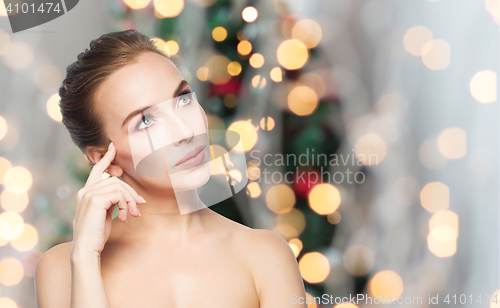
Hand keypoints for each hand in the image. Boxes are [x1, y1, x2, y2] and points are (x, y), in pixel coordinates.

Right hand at [71, 142, 144, 258]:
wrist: (87, 249)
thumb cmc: (97, 234)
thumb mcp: (105, 214)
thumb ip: (112, 201)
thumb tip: (131, 196)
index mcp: (86, 192)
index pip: (96, 170)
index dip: (106, 158)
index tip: (113, 146)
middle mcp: (85, 190)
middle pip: (116, 180)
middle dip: (131, 193)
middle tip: (139, 207)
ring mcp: (89, 194)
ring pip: (119, 187)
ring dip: (130, 201)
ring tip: (132, 215)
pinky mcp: (96, 200)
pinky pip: (119, 195)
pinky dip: (126, 205)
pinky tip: (125, 217)